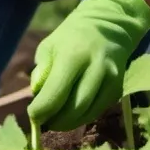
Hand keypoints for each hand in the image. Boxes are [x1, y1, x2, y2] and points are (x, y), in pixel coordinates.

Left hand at [27, 0, 149, 132]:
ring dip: (68, 122)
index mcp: (74, 55)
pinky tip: (70, 114)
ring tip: (54, 120)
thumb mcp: (49, 45)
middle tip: (42, 122)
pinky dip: (81, 117)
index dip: (42, 110)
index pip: (56, 92)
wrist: (108, 27)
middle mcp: (95, 68)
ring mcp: (110, 80)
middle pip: (74, 108)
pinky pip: (97, 111)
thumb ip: (42, 70)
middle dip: (55, 120)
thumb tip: (37, 95)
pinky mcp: (118, 89)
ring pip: (87, 113)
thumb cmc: (71, 36)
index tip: (32, 115)